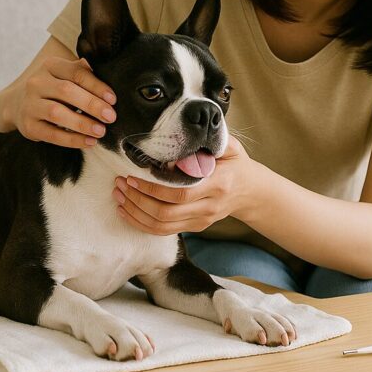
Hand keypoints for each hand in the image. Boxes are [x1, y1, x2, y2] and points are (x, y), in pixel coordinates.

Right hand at [7, 56, 116, 147]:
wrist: (17, 104)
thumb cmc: (52, 88)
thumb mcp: (64, 74)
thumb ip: (82, 72)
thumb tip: (105, 70)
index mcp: (50, 66)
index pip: (76, 73)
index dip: (96, 86)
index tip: (113, 99)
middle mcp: (36, 82)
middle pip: (66, 91)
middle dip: (92, 105)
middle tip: (110, 117)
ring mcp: (30, 104)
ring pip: (57, 113)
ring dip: (82, 123)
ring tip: (101, 131)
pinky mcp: (28, 125)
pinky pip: (51, 134)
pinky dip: (72, 140)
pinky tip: (89, 141)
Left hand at [112, 136, 257, 234]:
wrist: (251, 191)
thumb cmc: (236, 163)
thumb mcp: (228, 147)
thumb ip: (208, 142)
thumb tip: (180, 139)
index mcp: (217, 184)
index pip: (180, 192)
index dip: (153, 188)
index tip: (133, 176)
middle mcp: (209, 206)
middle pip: (166, 212)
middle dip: (138, 200)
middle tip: (120, 184)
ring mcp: (201, 220)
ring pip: (161, 225)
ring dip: (136, 212)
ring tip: (119, 195)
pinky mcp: (195, 227)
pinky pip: (163, 231)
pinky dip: (142, 223)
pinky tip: (128, 210)